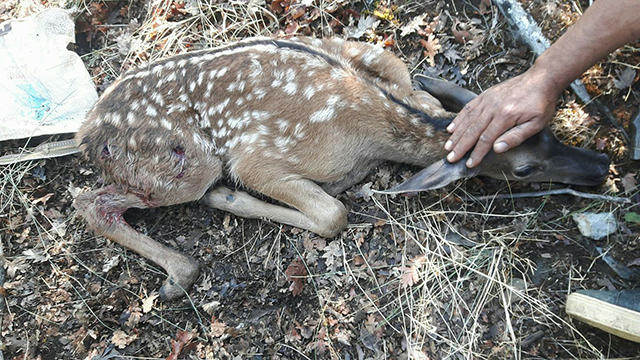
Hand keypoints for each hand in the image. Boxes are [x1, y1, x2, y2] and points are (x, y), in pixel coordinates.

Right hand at [444, 70, 560, 166]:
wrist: (542, 78)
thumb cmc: (541, 102)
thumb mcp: (536, 123)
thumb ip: (516, 136)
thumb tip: (497, 148)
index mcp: (506, 116)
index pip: (486, 139)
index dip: (476, 153)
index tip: (469, 163)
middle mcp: (493, 108)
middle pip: (472, 131)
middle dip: (460, 146)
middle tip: (450, 158)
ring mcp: (487, 100)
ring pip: (467, 120)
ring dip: (456, 134)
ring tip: (448, 146)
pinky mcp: (485, 95)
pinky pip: (468, 108)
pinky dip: (459, 118)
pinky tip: (452, 127)